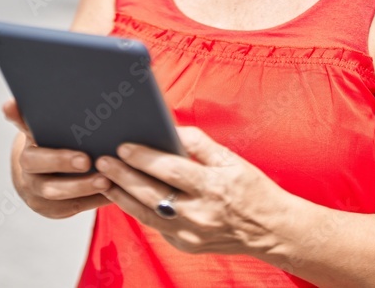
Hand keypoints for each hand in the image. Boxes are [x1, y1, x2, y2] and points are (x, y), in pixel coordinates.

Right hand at [2, 98, 110, 218]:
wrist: (36, 172)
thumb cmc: (45, 140)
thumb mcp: (36, 128)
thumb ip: (25, 117)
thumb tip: (8, 105)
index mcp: (27, 156)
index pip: (35, 158)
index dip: (58, 159)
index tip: (84, 158)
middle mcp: (31, 179)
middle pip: (48, 184)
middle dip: (73, 176)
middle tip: (93, 165)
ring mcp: (42, 198)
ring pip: (62, 199)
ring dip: (85, 189)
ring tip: (108, 180)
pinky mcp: (56, 210)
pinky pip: (76, 208)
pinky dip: (95, 200)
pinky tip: (115, 191)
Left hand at [95, 126, 283, 255]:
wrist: (271, 230)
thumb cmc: (252, 189)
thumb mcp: (231, 159)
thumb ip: (200, 143)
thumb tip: (171, 129)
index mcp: (212, 187)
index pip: (170, 170)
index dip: (144, 158)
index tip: (123, 147)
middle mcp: (199, 214)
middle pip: (151, 193)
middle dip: (123, 176)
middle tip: (103, 161)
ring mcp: (190, 234)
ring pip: (146, 215)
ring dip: (122, 196)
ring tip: (104, 180)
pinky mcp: (185, 245)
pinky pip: (155, 226)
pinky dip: (138, 210)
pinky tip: (125, 197)